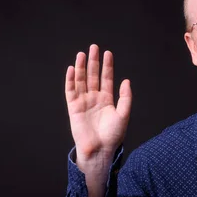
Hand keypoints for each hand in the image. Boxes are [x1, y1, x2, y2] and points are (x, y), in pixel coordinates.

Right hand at [65, 44, 131, 162]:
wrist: (100, 150)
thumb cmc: (113, 136)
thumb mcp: (123, 115)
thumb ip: (125, 97)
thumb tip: (126, 80)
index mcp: (107, 100)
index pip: (106, 78)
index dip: (107, 66)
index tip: (108, 53)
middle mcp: (94, 99)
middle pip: (93, 76)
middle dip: (94, 62)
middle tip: (94, 47)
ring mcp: (83, 102)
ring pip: (81, 81)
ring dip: (82, 67)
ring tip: (82, 54)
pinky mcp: (73, 107)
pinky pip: (70, 91)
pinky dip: (71, 80)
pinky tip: (72, 69)